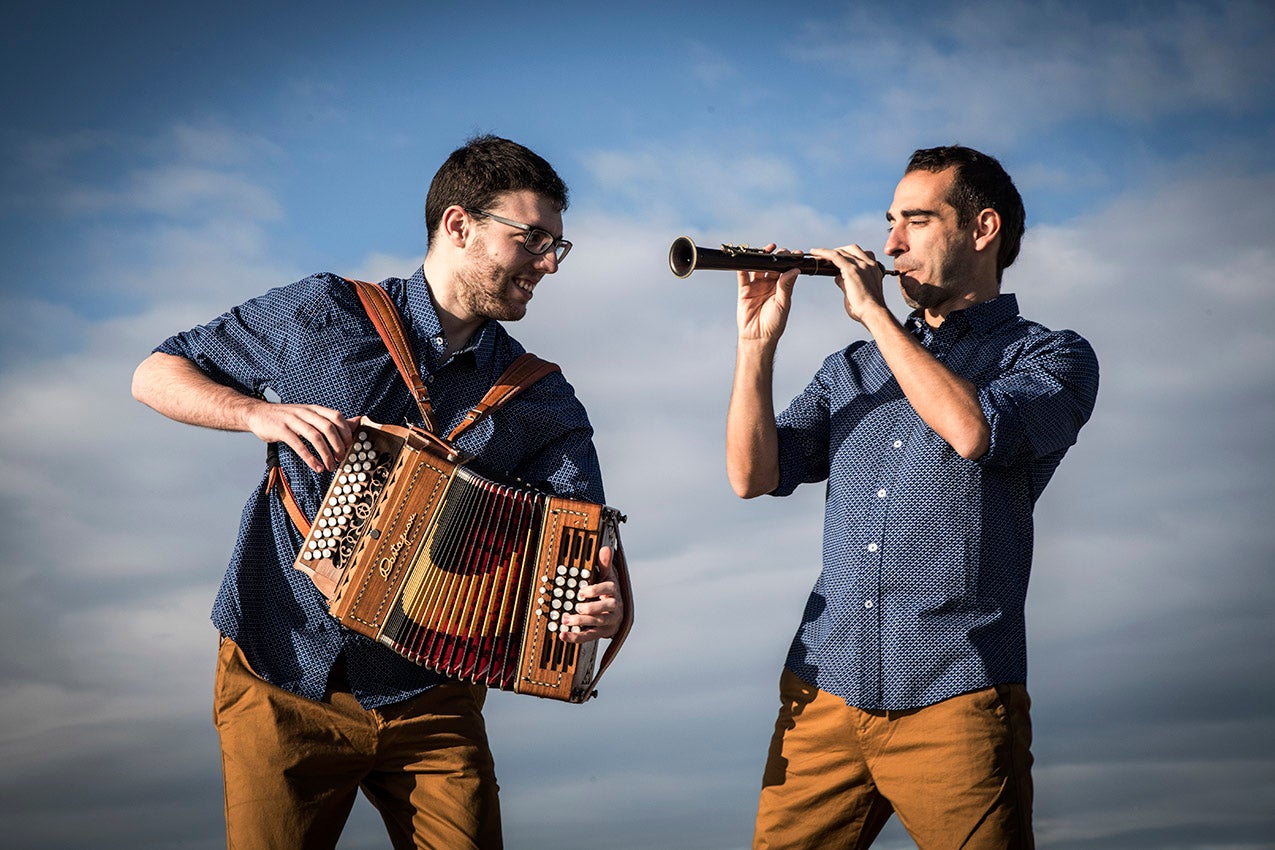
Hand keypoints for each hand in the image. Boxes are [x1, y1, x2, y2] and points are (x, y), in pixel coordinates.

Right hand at [244, 402, 358, 472]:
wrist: (258, 414)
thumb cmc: (287, 418)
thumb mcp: (310, 416)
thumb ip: (332, 420)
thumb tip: (358, 421)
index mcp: (314, 409)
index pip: (337, 416)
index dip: (346, 431)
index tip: (350, 446)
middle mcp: (305, 412)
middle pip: (328, 426)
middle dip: (338, 444)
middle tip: (342, 458)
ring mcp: (292, 420)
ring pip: (315, 436)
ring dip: (326, 454)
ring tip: (330, 466)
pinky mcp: (281, 430)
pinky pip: (298, 445)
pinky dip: (310, 457)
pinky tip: (316, 467)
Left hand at [558, 545, 622, 642]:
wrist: (617, 614)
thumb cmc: (609, 594)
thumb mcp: (607, 577)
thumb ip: (604, 565)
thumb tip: (606, 548)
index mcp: (614, 592)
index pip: (610, 589)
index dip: (596, 590)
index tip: (582, 591)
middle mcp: (613, 607)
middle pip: (606, 608)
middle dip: (590, 608)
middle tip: (576, 606)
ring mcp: (608, 621)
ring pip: (597, 623)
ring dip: (580, 622)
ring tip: (565, 620)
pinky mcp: (601, 633)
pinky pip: (589, 636)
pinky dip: (575, 637)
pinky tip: (563, 635)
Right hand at [736, 244, 798, 344]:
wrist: (757, 336)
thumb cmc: (774, 323)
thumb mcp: (782, 303)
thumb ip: (786, 286)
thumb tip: (795, 270)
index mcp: (782, 288)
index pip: (786, 270)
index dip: (791, 261)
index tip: (796, 254)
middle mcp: (769, 285)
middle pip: (772, 265)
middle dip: (777, 256)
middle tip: (781, 251)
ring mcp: (756, 286)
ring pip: (758, 267)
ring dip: (761, 258)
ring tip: (767, 250)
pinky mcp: (744, 290)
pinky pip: (743, 275)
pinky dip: (743, 266)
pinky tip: (747, 258)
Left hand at [809, 245, 888, 324]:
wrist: (873, 313)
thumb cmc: (866, 308)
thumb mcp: (857, 292)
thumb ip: (847, 283)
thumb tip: (838, 278)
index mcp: (874, 269)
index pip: (861, 255)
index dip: (849, 254)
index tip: (838, 257)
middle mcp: (869, 264)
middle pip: (852, 249)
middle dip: (839, 250)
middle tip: (827, 257)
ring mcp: (861, 265)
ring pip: (843, 251)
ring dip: (830, 252)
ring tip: (818, 255)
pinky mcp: (851, 270)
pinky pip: (835, 256)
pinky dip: (823, 253)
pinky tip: (814, 253)